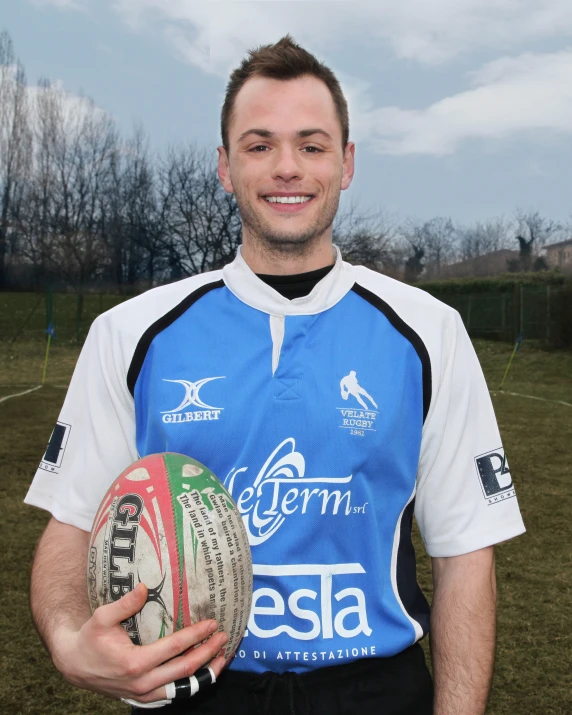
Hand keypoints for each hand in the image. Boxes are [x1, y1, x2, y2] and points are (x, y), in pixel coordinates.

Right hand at [54, 582, 227, 703]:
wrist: (74, 665)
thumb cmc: (89, 638)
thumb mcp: (102, 617)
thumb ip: (125, 604)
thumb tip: (144, 587)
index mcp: (135, 663)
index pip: (175, 648)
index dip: (196, 635)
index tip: (212, 623)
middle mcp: (142, 683)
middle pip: (185, 669)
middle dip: (208, 652)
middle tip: (223, 637)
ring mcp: (143, 694)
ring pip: (182, 687)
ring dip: (205, 672)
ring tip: (221, 658)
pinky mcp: (143, 698)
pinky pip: (173, 693)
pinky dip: (191, 683)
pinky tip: (202, 673)